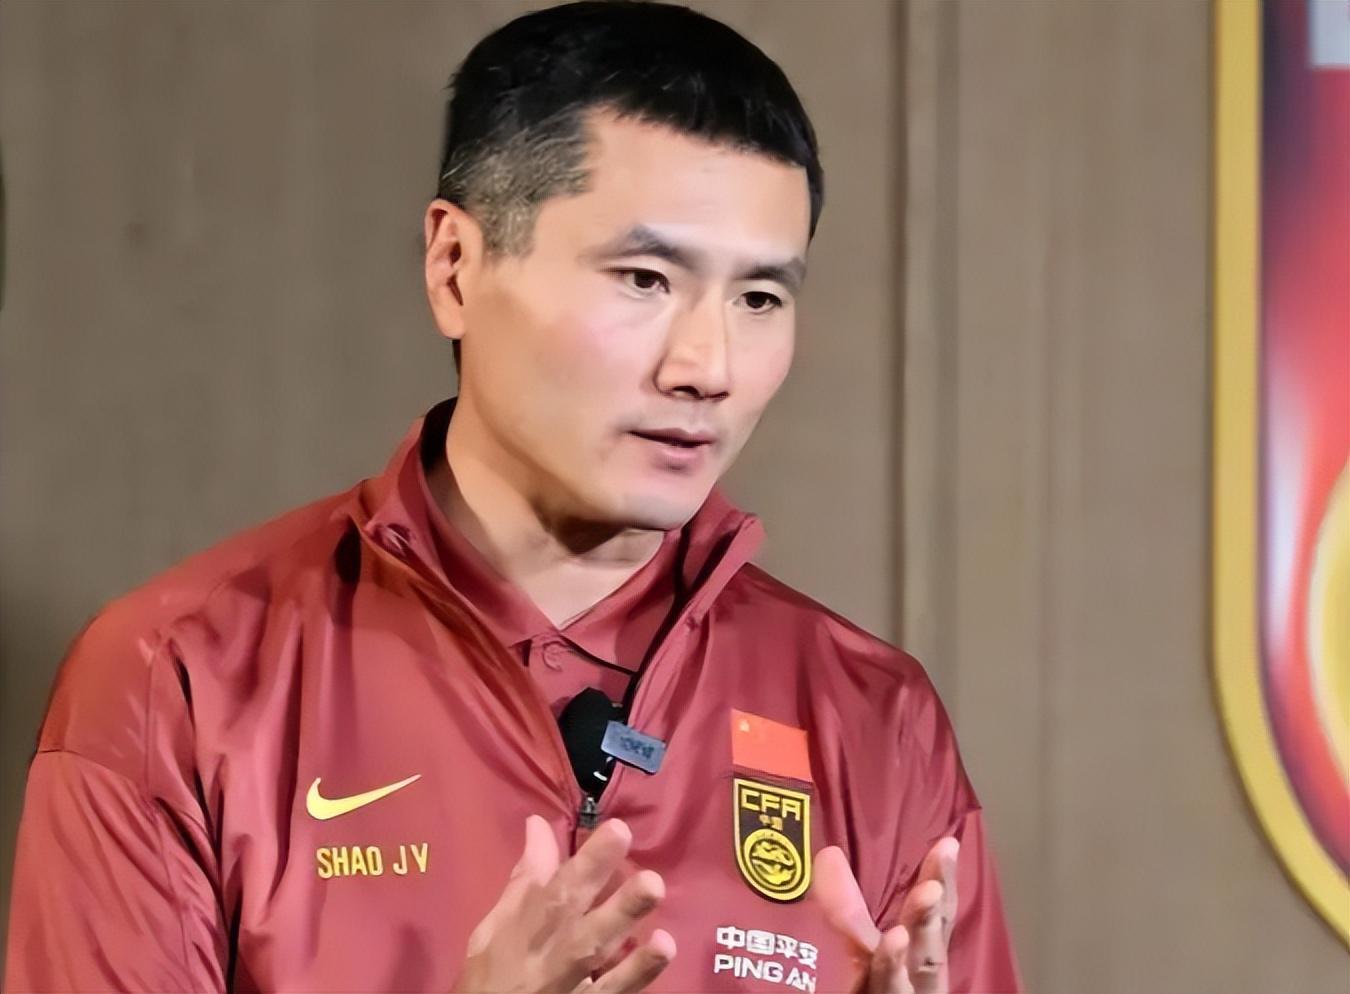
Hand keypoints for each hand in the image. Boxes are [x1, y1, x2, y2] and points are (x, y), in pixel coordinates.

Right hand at [453, 815, 676, 992]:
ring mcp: (578, 978)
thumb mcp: (496, 925)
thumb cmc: (493, 973)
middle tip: (648, 876)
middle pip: (589, 917)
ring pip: (606, 947)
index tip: (619, 829)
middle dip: (616, 897)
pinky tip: (663, 946)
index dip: (590, 859)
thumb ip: (525, 876)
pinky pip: (619, 987)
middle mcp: (559, 945)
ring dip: (627, 921)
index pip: (562, 883)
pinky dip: (640, 970)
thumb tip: (539, 825)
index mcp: (533, 920)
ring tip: (654, 895)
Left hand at [813, 836, 958, 993]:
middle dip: (931, 917)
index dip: (944, 881)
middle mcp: (920, 979)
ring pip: (915, 978)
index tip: (949, 843)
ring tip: (905, 926)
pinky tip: (889, 951)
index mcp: (918, 957)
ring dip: (913, 953)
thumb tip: (829, 855)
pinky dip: (891, 975)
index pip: (936, 916)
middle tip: (931, 885)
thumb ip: (846, 910)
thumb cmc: (877, 990)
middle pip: (930, 946)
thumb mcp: (860, 951)